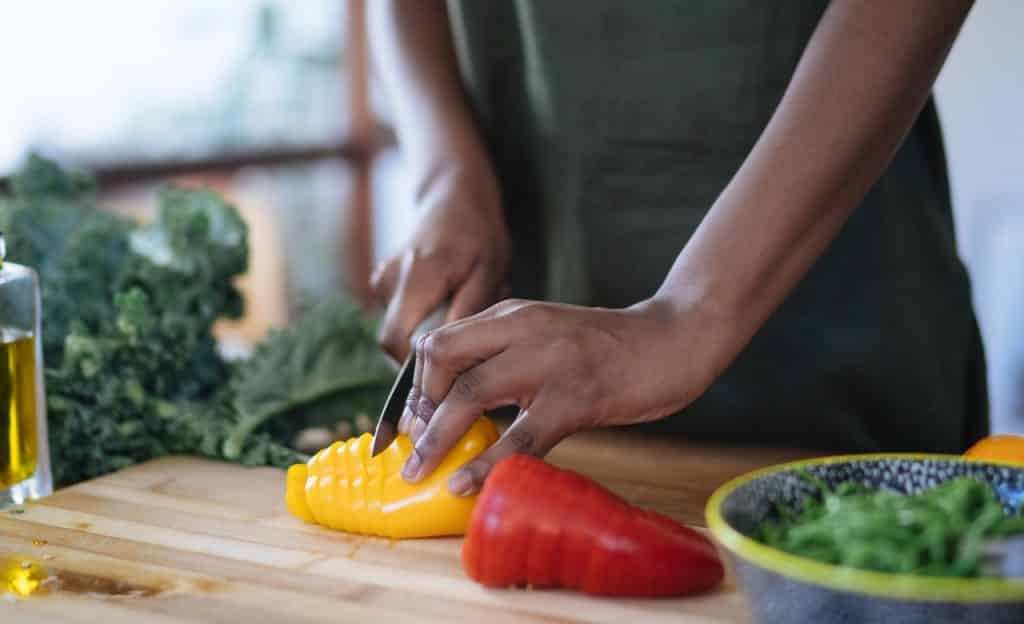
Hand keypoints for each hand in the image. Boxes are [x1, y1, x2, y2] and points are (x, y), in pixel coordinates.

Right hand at [371, 167, 509, 359]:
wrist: (453, 198)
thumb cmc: (477, 234)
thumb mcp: (488, 271)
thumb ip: (468, 310)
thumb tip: (451, 349)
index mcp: (416, 277)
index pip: (396, 341)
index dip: (417, 364)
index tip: (450, 366)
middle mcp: (389, 280)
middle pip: (392, 341)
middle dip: (424, 351)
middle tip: (461, 339)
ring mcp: (381, 281)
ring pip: (398, 329)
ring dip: (425, 331)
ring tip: (457, 309)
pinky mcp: (382, 283)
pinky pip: (399, 316)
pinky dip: (421, 317)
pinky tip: (445, 300)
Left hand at [398, 298, 727, 494]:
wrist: (672, 339)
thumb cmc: (606, 347)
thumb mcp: (545, 335)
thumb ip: (505, 355)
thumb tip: (457, 405)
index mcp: (510, 315)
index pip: (437, 342)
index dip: (414, 386)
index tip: (412, 423)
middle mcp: (521, 328)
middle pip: (440, 359)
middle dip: (418, 409)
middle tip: (416, 449)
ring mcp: (548, 360)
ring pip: (470, 394)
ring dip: (437, 439)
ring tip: (420, 473)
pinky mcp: (576, 396)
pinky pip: (520, 436)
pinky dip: (486, 464)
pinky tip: (467, 485)